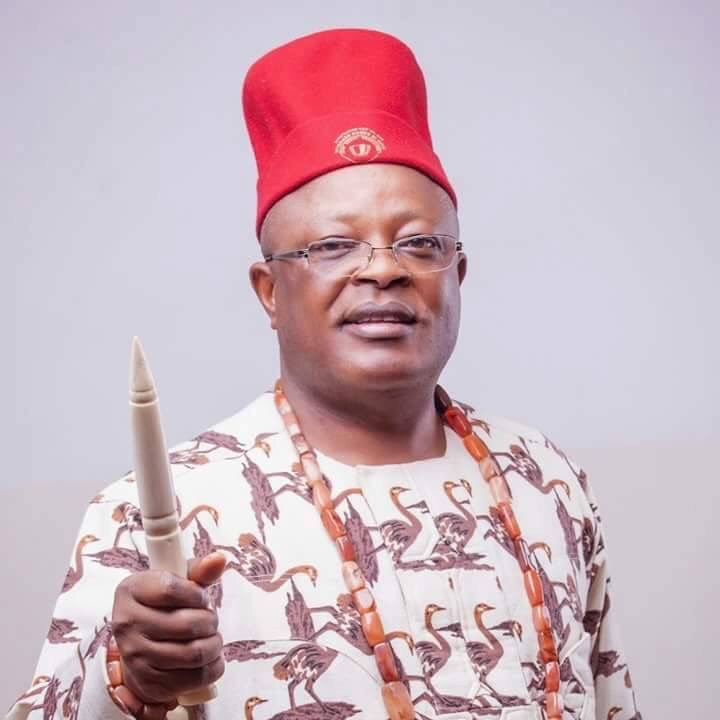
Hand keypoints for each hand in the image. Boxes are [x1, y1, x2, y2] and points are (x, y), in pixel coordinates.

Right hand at [111, 552, 225, 706]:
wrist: (140, 641)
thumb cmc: (163, 605)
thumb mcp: (177, 581)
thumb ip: (199, 570)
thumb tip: (219, 559)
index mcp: (131, 590)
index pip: (172, 590)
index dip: (197, 594)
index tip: (202, 598)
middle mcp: (127, 624)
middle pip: (188, 624)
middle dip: (210, 621)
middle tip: (210, 620)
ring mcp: (135, 656)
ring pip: (194, 653)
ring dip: (214, 644)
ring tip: (212, 637)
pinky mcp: (148, 683)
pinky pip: (194, 679)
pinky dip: (212, 667)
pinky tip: (210, 657)